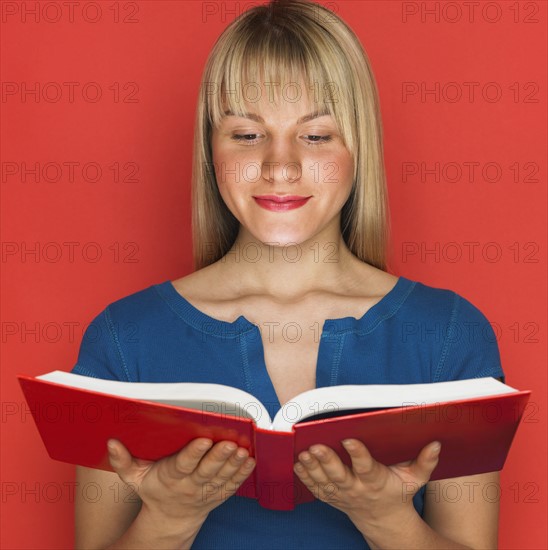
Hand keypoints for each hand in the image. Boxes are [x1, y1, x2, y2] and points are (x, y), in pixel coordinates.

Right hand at [107, 437, 255, 523]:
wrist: (170, 519)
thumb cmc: (154, 491)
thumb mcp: (135, 478)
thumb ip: (123, 460)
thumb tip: (111, 442)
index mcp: (171, 477)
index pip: (184, 465)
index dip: (194, 453)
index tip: (204, 440)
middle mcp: (191, 485)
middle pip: (206, 471)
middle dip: (219, 457)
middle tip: (229, 443)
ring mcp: (207, 491)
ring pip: (222, 477)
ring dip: (234, 464)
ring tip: (242, 450)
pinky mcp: (219, 494)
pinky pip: (233, 485)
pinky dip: (242, 474)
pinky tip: (250, 461)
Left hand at [293, 439, 440, 527]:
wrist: (384, 521)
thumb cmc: (398, 493)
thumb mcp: (414, 480)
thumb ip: (425, 462)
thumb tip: (436, 443)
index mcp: (376, 481)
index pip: (366, 467)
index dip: (357, 453)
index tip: (348, 439)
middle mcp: (356, 488)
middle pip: (340, 475)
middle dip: (327, 461)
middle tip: (316, 446)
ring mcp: (342, 494)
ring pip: (324, 481)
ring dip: (312, 467)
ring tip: (304, 452)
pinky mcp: (331, 497)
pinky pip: (316, 489)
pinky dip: (305, 477)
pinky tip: (297, 464)